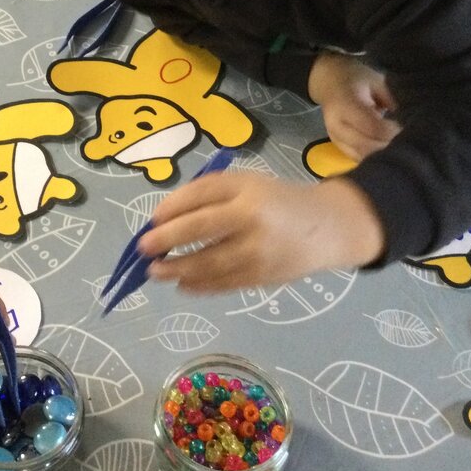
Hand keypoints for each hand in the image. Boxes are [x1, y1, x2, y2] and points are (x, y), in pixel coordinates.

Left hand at [136, 171, 385, 292]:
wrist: (326, 228)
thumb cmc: (276, 201)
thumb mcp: (247, 184)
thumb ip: (209, 194)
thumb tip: (164, 218)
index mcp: (247, 191)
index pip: (200, 197)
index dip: (171, 209)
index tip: (152, 220)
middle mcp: (252, 220)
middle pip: (200, 229)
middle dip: (167, 240)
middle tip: (144, 249)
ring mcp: (258, 252)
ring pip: (209, 263)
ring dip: (177, 270)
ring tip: (156, 272)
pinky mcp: (262, 278)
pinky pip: (224, 284)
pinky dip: (200, 286)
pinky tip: (183, 285)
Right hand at [307, 52, 400, 161]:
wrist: (329, 83)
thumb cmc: (356, 79)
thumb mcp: (376, 81)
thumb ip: (391, 100)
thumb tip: (409, 120)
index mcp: (345, 104)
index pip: (373, 127)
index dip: (393, 131)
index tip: (410, 129)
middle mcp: (337, 126)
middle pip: (367, 146)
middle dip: (390, 146)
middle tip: (410, 142)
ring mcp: (336, 139)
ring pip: (363, 156)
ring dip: (383, 155)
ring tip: (401, 148)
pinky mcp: (339, 148)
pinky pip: (360, 159)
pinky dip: (375, 158)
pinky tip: (388, 151)